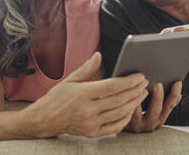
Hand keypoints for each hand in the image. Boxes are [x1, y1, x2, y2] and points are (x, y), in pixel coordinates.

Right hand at [26, 52, 148, 137]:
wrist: (44, 120)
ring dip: (134, 103)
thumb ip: (86, 69)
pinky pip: (115, 126)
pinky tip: (132, 109)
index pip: (112, 86)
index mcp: (82, 94)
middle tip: (145, 82)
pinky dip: (126, 118)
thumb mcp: (69, 80)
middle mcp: (87, 110)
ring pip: (120, 113)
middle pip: (119, 99)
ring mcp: (90, 123)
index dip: (128, 81)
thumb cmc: (57, 97)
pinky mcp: (92, 133)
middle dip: (135, 90)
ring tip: (142, 93)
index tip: (139, 75)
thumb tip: (99, 55)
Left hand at [125, 81, 181, 132]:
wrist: (125, 125)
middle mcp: (151, 122)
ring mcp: (137, 124)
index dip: (175, 94)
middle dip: (158, 97)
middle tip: (158, 85)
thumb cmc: (142, 112)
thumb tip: (175, 82)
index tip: (177, 83)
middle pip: (156, 110)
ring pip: (138, 113)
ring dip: (139, 99)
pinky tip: (125, 93)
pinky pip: (125, 114)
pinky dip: (126, 104)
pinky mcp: (125, 124)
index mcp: (161, 116)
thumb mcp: (156, 106)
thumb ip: (163, 96)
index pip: (171, 104)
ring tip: (139, 87)